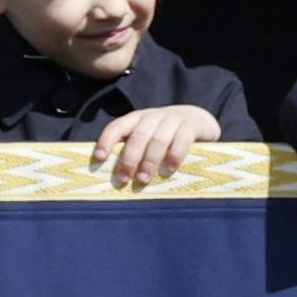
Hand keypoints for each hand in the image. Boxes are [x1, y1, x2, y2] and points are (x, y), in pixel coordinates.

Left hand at [93, 102, 222, 187]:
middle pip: (138, 136)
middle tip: (123, 179)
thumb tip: (114, 179)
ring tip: (143, 180)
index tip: (99, 158)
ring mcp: (172, 119)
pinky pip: (181, 140)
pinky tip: (170, 169)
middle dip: (129, 159)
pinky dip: (174, 156)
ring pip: (158, 139)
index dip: (106, 141)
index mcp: (136, 120)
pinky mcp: (191, 125)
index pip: (117, 126)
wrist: (198, 119)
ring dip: (149, 161)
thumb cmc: (166, 136)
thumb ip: (134, 151)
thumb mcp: (148, 138)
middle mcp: (152, 117)